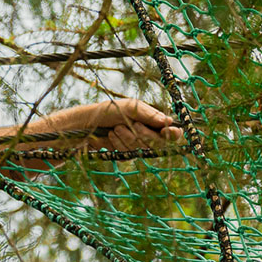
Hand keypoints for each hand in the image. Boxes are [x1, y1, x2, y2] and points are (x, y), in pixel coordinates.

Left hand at [58, 98, 183, 151]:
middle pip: (159, 143)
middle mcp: (149, 135)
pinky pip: (129, 154)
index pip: (172, 132)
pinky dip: (119, 144)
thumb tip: (168, 122)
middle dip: (144, 134)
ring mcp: (138, 146)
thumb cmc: (110, 110)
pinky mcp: (127, 154)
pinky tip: (111, 135)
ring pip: (143, 149)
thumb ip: (149, 115)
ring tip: (116, 128)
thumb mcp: (130, 108)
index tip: (167, 131)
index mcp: (153, 121)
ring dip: (128, 137)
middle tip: (133, 125)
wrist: (89, 122)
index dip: (173, 134)